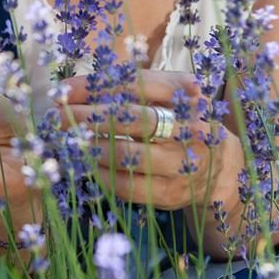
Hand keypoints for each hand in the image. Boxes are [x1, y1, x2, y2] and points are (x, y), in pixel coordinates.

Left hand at [57, 70, 243, 217]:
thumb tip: (71, 88)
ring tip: (69, 141)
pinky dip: (102, 175)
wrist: (220, 167)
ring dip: (91, 147)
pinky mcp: (172, 193)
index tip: (63, 90)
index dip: (95, 86)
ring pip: (129, 154)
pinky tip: (86, 165)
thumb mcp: (166, 96)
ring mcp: (182, 163)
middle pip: (132, 118)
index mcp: (186, 95)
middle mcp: (189, 128)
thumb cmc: (179, 121)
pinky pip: (129, 186)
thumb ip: (128, 87)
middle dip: (89, 116)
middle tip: (58, 117)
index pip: (135, 84)